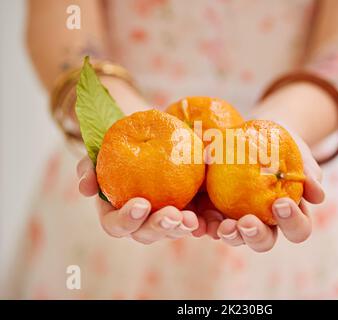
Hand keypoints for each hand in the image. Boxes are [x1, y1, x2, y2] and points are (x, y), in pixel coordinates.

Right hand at [77, 156, 200, 243]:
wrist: (149, 137)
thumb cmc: (120, 146)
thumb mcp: (101, 151)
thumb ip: (89, 167)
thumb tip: (86, 189)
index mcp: (116, 213)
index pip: (116, 225)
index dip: (127, 220)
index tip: (142, 203)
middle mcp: (139, 222)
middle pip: (146, 234)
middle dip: (159, 227)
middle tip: (172, 214)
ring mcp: (163, 220)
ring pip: (172, 233)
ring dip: (181, 228)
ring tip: (192, 219)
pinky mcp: (184, 213)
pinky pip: (193, 224)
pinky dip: (201, 224)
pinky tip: (207, 219)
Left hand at [198, 136, 323, 252]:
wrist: (250, 130)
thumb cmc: (279, 143)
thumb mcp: (295, 149)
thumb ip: (307, 169)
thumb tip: (318, 194)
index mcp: (288, 213)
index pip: (297, 228)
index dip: (292, 222)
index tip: (280, 203)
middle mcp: (264, 222)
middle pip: (265, 241)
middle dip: (257, 236)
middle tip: (247, 222)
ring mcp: (238, 218)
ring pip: (236, 238)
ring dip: (231, 236)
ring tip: (224, 226)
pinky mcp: (215, 210)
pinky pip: (209, 224)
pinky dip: (205, 225)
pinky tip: (200, 221)